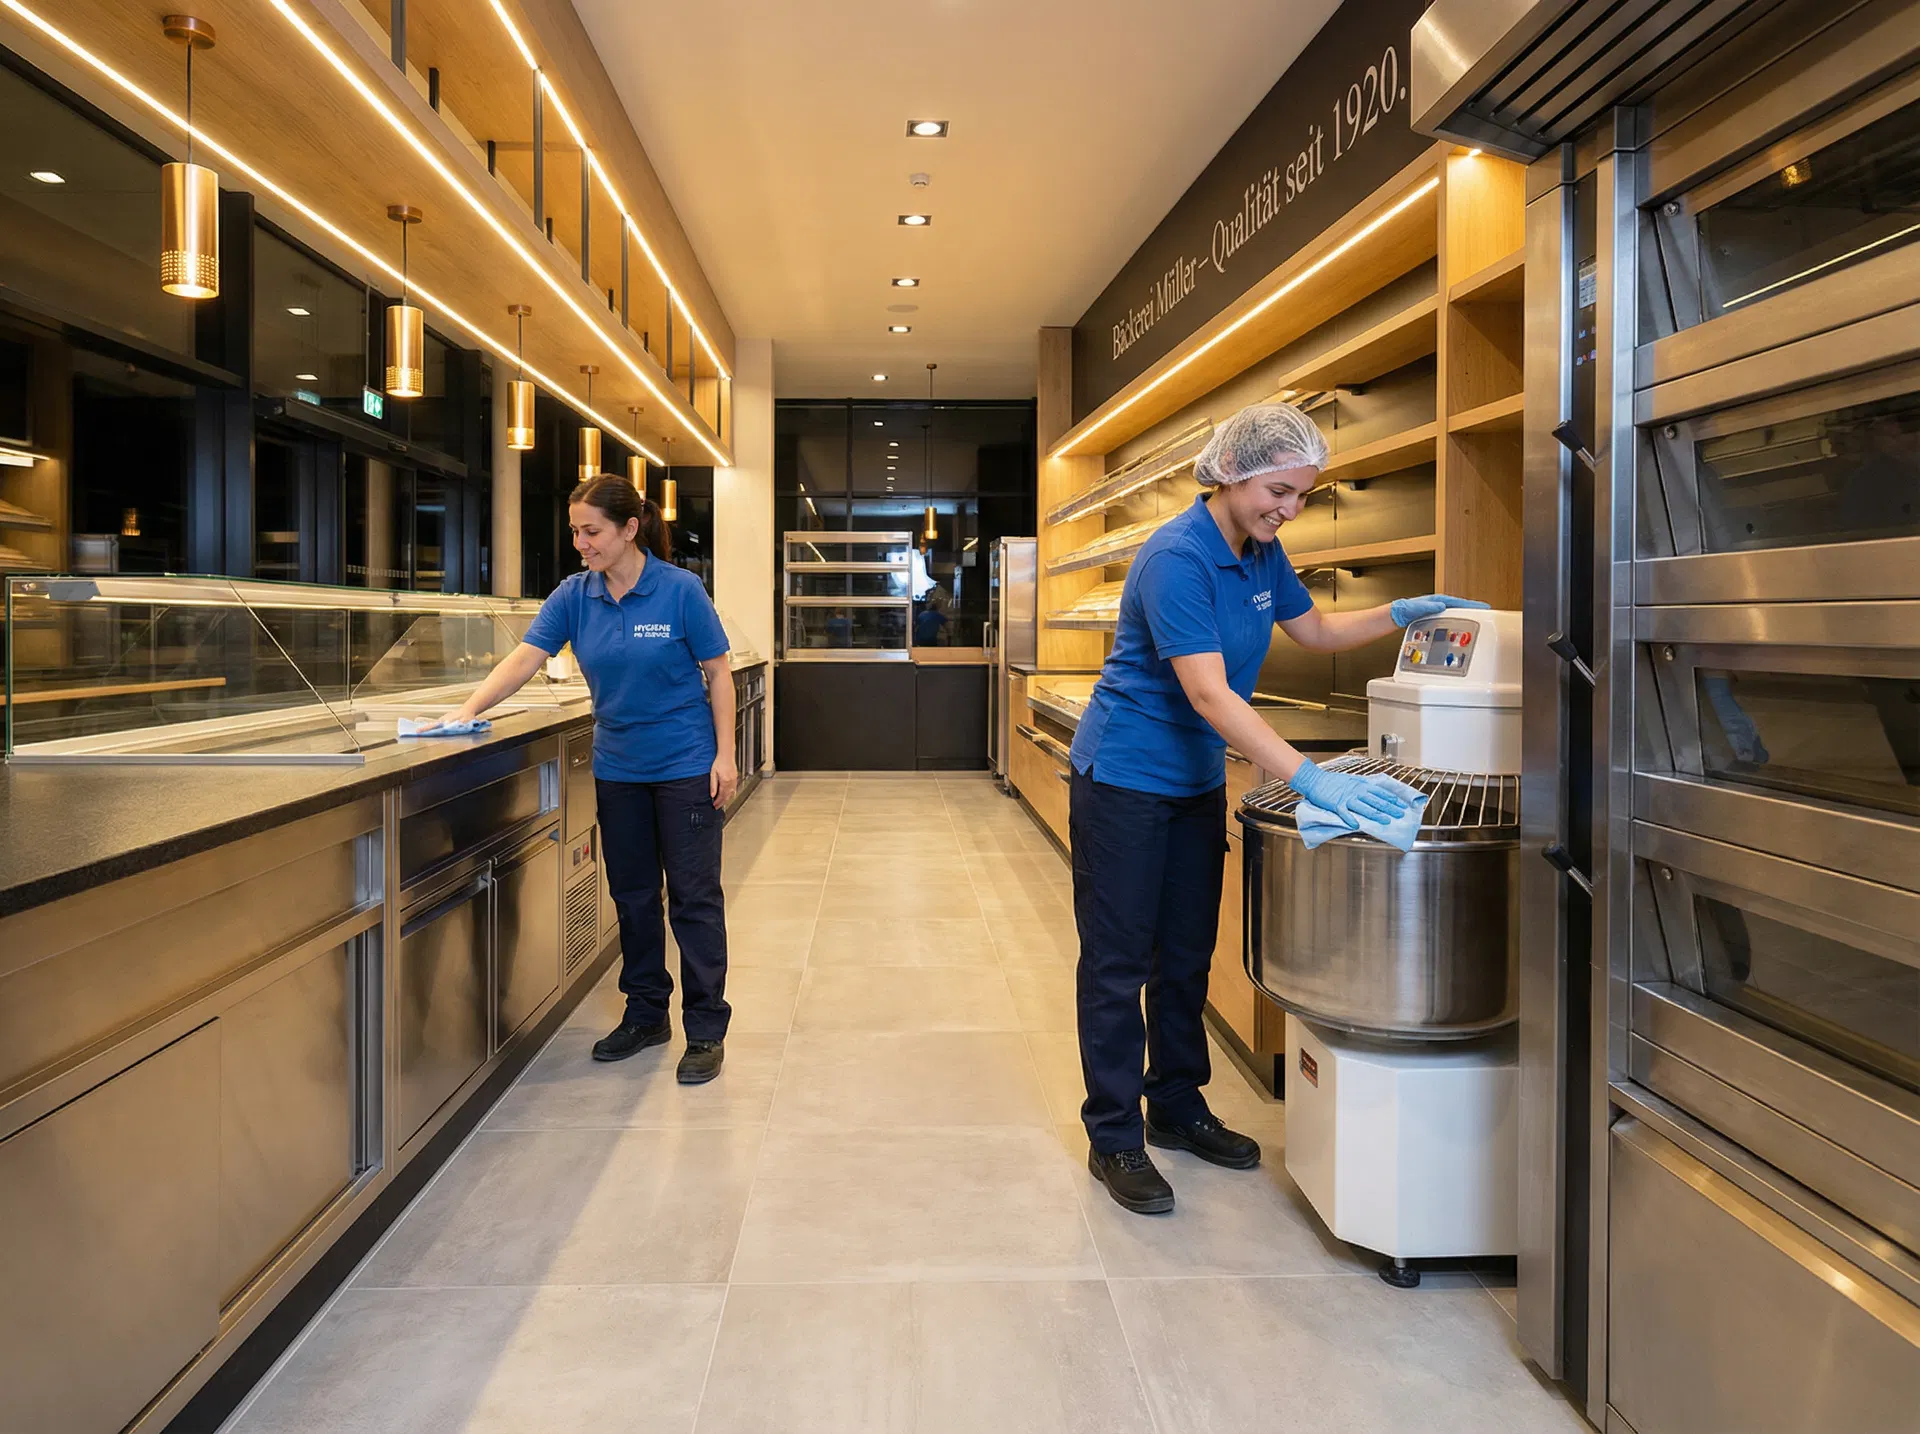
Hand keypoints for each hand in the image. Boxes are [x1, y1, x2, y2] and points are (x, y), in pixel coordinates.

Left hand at [710, 754, 738, 809]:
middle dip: (722, 802)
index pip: (721, 795)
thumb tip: (712, 794)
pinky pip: (734, 789)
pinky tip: (728, 794)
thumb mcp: (713, 773)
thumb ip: (713, 785)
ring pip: (731, 793)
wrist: (726, 754)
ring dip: (726, 799)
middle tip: (717, 807)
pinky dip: (730, 794)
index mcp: (725, 781)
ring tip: (722, 802)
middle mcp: (731, 782)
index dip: (718, 801)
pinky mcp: (735, 778)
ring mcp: (734, 780)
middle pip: (727, 796)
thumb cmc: (719, 762)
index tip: (714, 805)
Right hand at [1289, 758, 1416, 824]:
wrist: (1315, 780)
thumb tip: (1375, 792)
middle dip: (1390, 808)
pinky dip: (1350, 819)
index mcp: (1361, 785)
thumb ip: (1363, 786)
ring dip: (1376, 814)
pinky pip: (1344, 813)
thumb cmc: (1332, 781)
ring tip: (1386, 820)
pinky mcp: (1336, 804)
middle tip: (1400, 814)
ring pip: (1364, 807)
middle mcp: (1356, 791)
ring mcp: (1346, 798)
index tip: (1402, 804)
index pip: (1380, 792)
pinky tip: (1356, 825)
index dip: (1392, 799)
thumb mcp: (1352, 780)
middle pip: (1376, 801)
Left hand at [1390, 594, 1489, 626]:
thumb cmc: (1405, 610)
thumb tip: (1442, 605)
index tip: (1485, 607)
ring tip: (1478, 622)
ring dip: (1466, 618)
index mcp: (1438, 601)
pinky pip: (1450, 620)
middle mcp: (1440, 605)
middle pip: (1461, 608)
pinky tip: (1461, 629)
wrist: (1397, 615)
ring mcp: (1439, 612)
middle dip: (1474, 611)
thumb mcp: (1417, 607)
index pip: (1459, 602)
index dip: (1473, 605)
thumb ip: (1429, 606)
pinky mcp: (1435, 619)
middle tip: (1487, 615)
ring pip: (1456, 615)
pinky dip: (1457, 623)